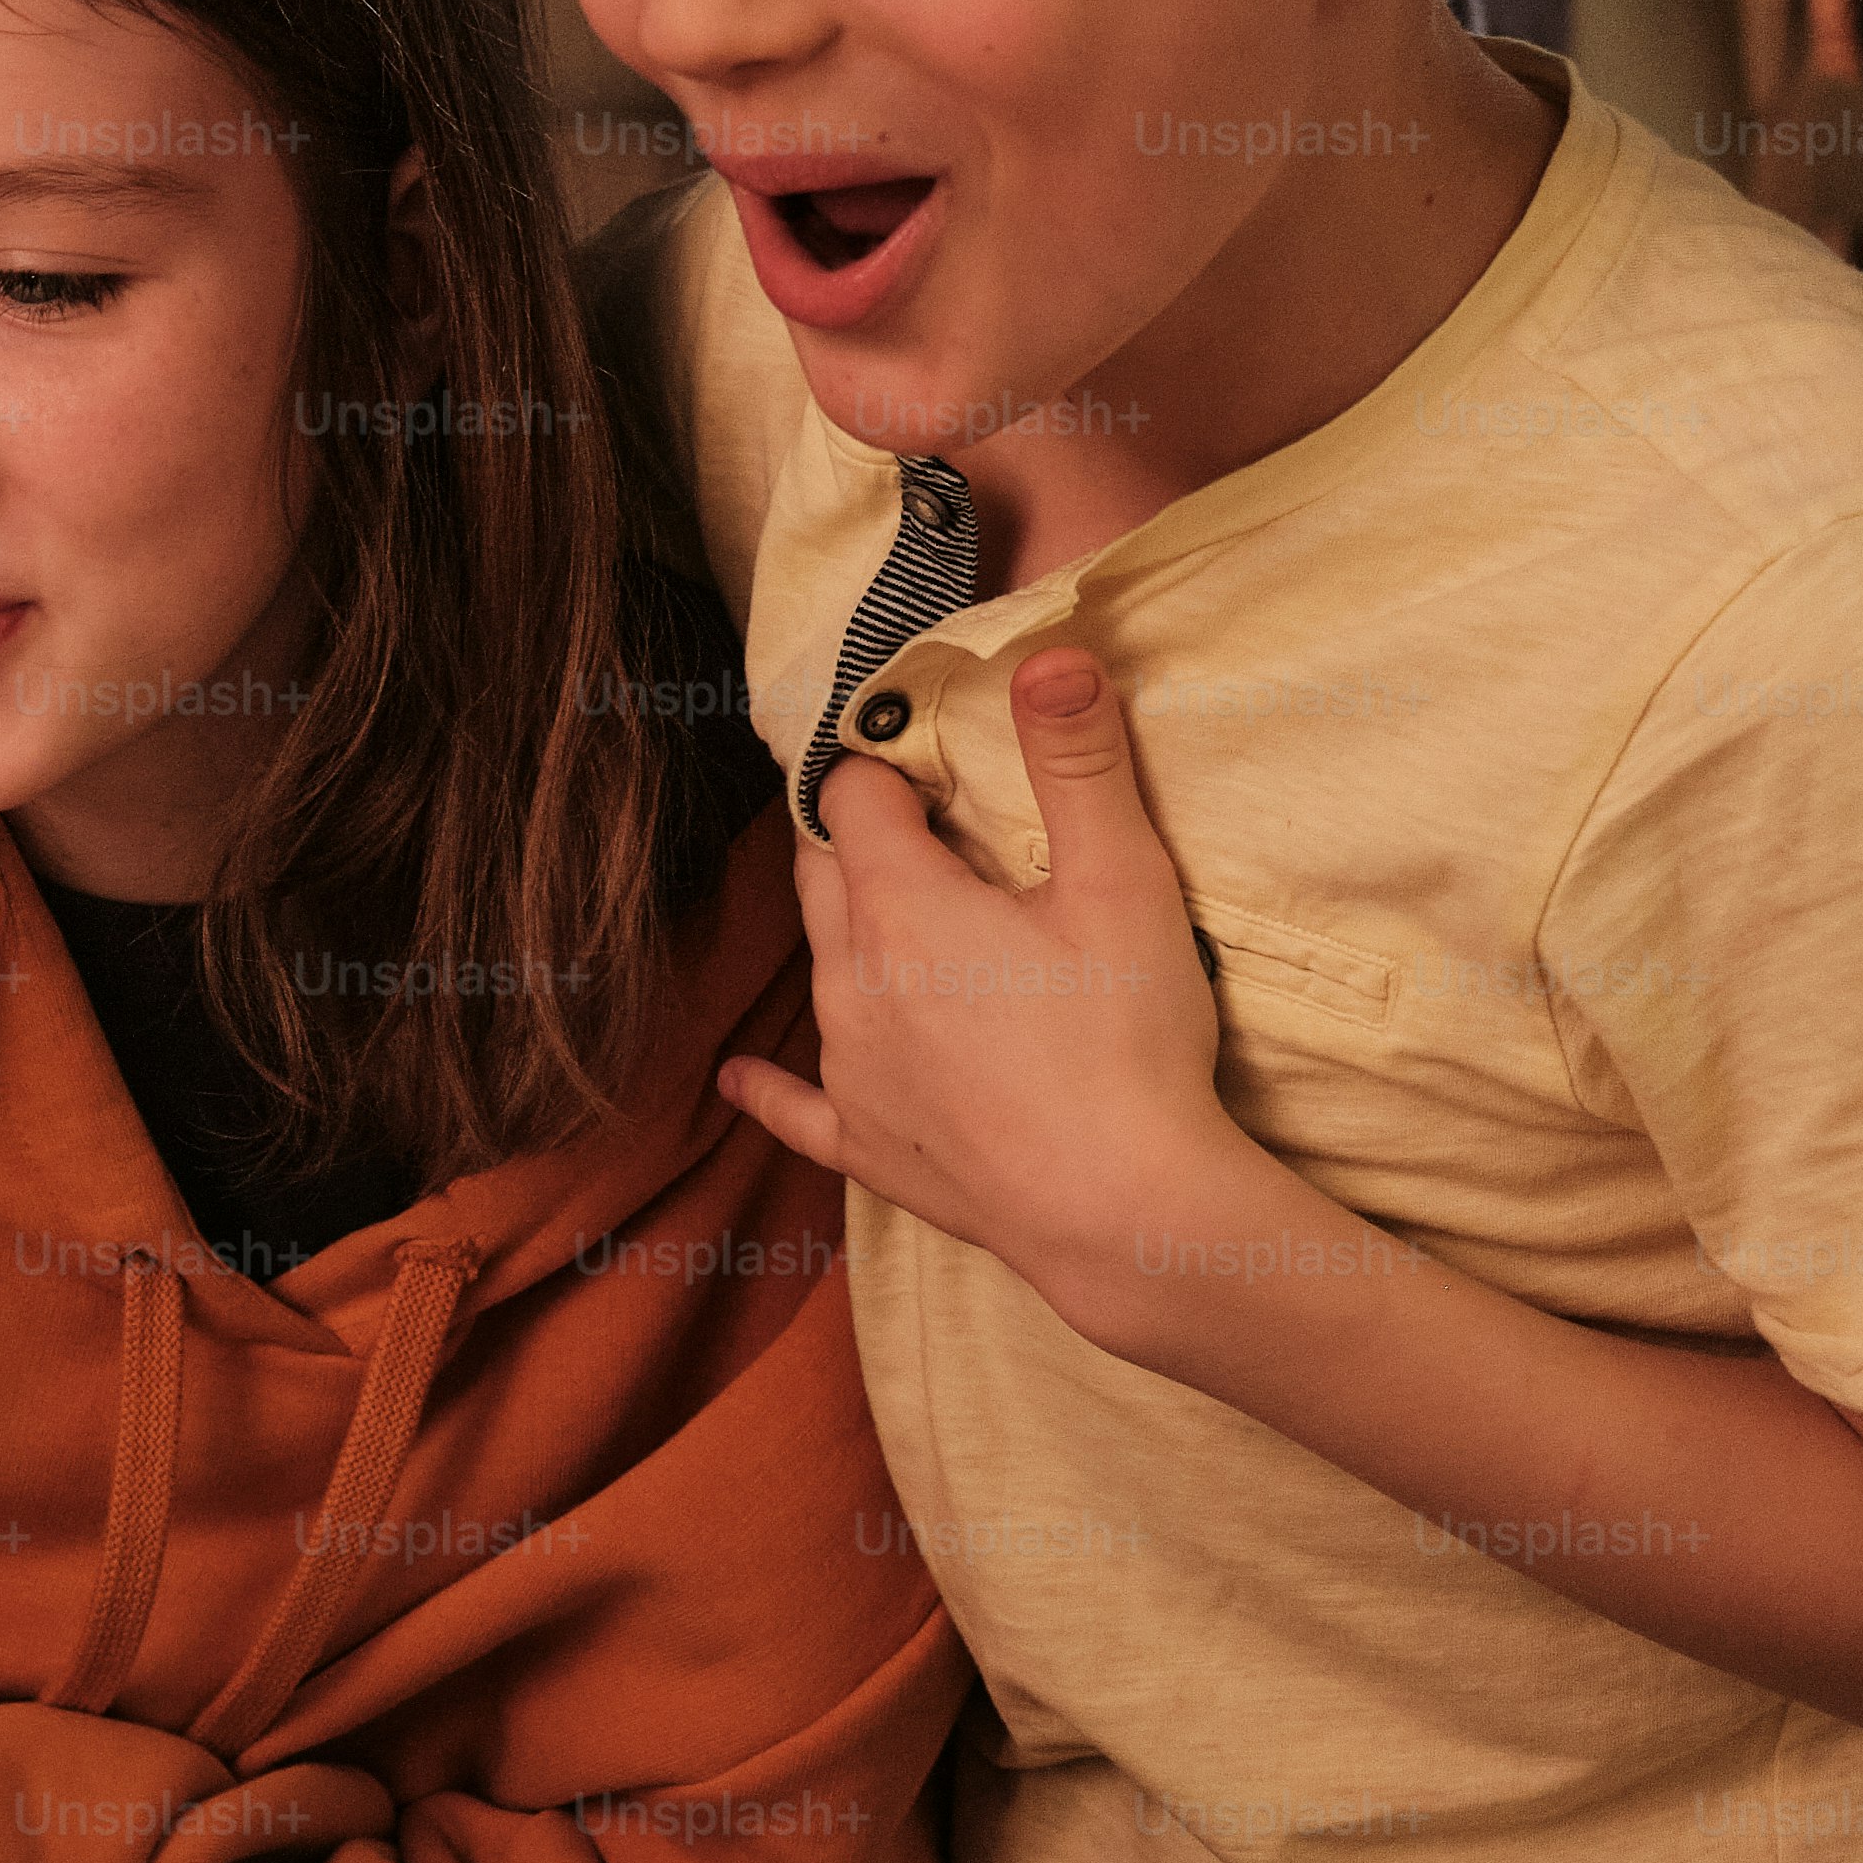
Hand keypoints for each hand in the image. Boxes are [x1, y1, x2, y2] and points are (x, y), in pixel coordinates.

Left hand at [716, 651, 1268, 1323]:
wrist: (1120, 1208)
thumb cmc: (1125, 1040)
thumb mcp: (1122, 882)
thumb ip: (1079, 764)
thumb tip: (1050, 653)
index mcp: (899, 904)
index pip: (854, 799)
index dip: (884, 768)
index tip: (920, 757)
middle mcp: (850, 979)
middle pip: (823, 877)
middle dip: (856, 841)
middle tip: (905, 823)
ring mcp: (848, 1066)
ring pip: (821, 973)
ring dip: (848, 938)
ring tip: (885, 919)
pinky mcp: (866, 1144)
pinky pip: (798, 1107)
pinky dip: (772, 1086)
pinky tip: (736, 1081)